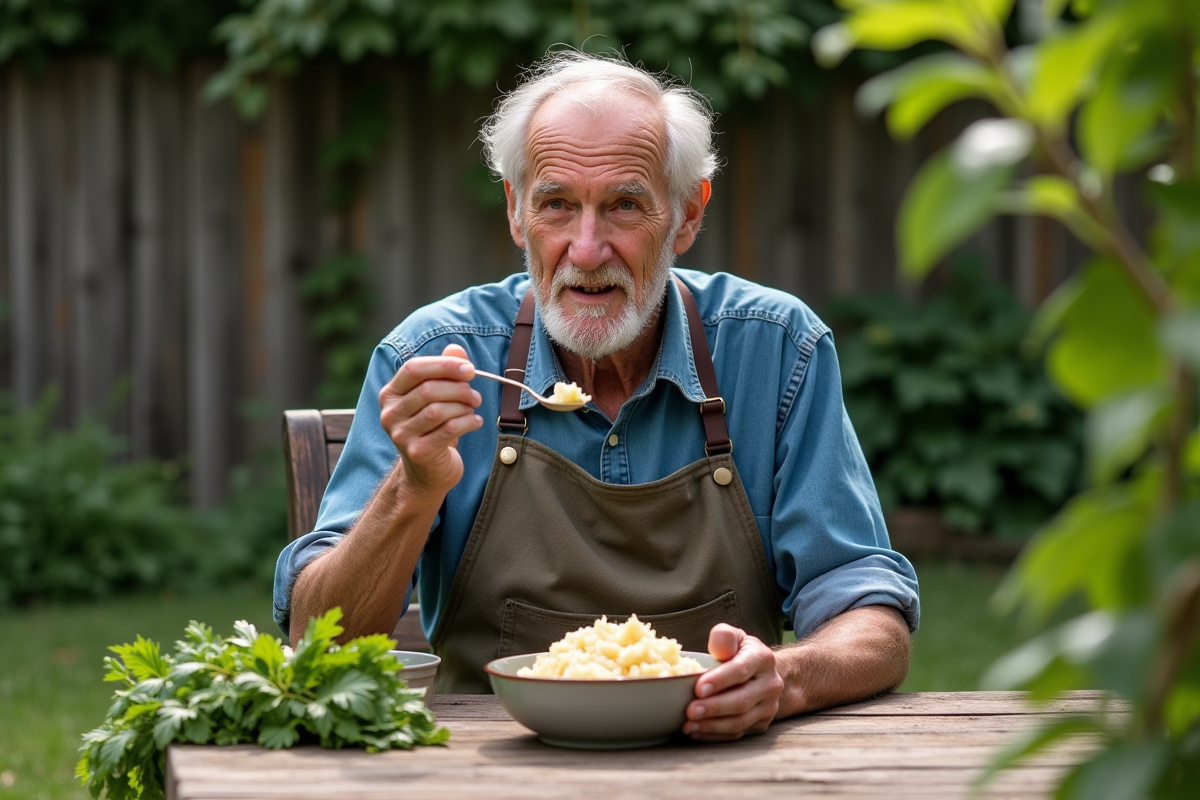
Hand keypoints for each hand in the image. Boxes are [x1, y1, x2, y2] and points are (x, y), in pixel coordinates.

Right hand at [379, 344, 482, 493]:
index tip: (469, 369)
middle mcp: (390, 413)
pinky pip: (448, 429)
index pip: (413, 368)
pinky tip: (475, 422)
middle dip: (459, 389)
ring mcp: (401, 434)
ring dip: (464, 406)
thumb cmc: (434, 427)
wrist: (428, 472)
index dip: (444, 364)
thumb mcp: (438, 397)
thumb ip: (444, 371)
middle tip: (475, 395)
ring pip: (439, 410)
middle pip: (428, 389)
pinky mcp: (418, 452)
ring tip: (473, 408)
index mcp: (391, 394)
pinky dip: (467, 422)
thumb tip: (456, 349)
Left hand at [683, 624, 782, 741]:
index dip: (719, 680)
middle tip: (690, 711)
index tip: (698, 688)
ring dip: (712, 725)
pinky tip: (697, 731)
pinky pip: (737, 734)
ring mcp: (768, 707)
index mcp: (762, 659)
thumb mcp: (735, 637)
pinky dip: (715, 735)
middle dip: (714, 707)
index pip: (741, 670)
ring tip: (689, 724)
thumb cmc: (742, 653)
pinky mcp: (761, 724)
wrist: (765, 675)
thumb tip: (717, 648)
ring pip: (740, 722)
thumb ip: (724, 637)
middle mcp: (770, 684)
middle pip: (741, 701)